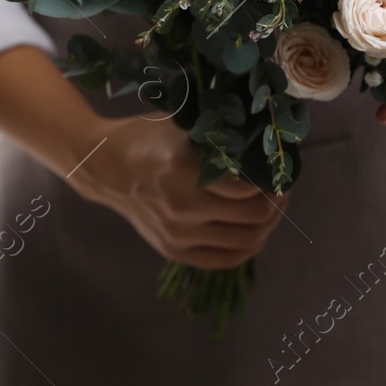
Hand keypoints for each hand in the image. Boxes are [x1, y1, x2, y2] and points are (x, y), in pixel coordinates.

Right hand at [70, 116, 288, 269]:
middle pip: (254, 219)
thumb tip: (268, 144)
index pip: (249, 190)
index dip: (273, 182)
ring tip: (270, 209)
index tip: (279, 171)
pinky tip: (253, 231)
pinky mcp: (173, 251)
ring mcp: (176, 234)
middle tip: (281, 190)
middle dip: (277, 204)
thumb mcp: (183, 125)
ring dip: (267, 226)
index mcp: (182, 170)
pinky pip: (226, 260)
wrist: (104, 167)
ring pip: (246, 242)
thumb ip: (221, 136)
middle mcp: (181, 207)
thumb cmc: (146, 137)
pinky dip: (247, 247)